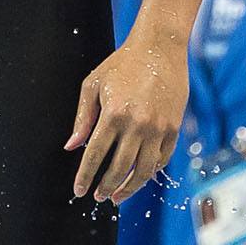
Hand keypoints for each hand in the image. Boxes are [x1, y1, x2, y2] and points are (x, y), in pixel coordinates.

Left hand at [64, 38, 186, 204]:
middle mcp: (138, 125)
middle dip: (106, 187)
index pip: (96, 154)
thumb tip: (72, 146)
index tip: (79, 190)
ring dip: (129, 188)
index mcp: (114, 113)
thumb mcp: (93, 84)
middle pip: (119, 168)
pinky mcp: (174, 129)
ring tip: (117, 196)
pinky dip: (150, 172)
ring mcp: (159, 129)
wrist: (159, 48)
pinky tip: (138, 176)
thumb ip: (82, 118)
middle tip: (98, 197)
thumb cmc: (121, 64)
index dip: (86, 175)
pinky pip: (162, 159)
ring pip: (144, 170)